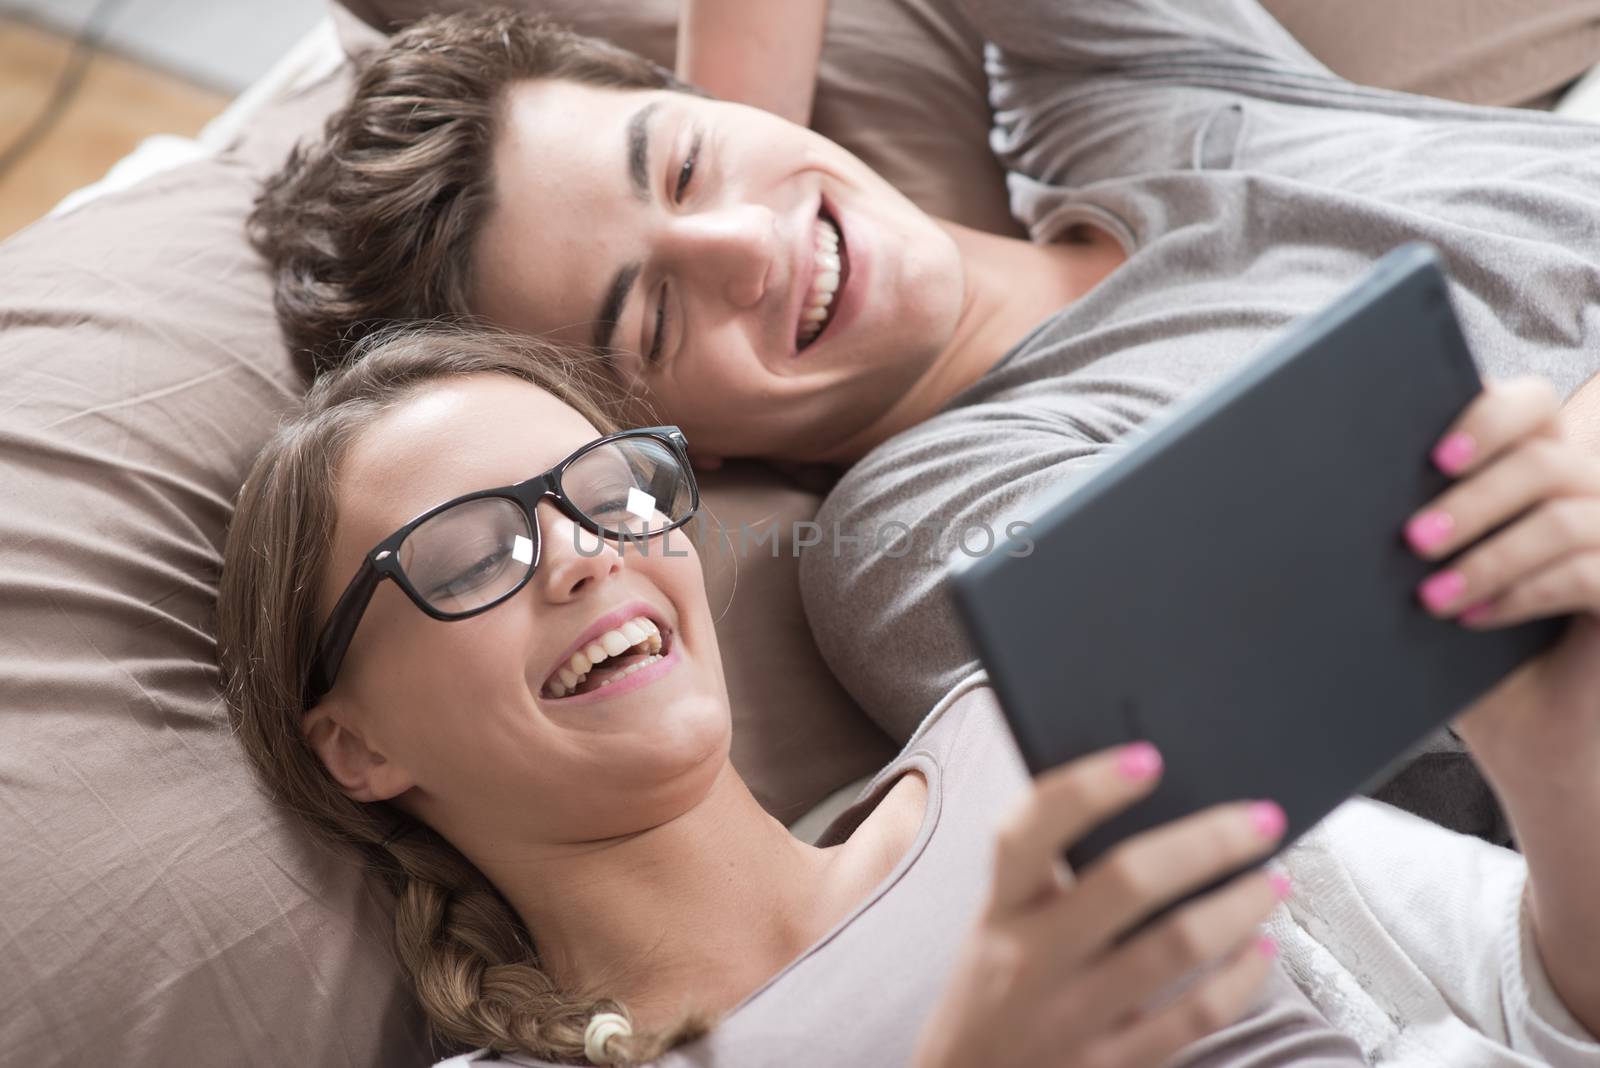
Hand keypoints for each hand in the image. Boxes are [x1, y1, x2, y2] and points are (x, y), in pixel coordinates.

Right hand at [913, 744, 1287, 1067]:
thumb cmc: (995, 989)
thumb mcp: (999, 925)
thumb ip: (1048, 873)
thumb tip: (1144, 800)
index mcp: (999, 909)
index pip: (1030, 830)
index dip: (1088, 787)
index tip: (1148, 758)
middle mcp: (1027, 960)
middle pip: (1127, 882)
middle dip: (1207, 842)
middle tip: (1260, 819)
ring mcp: (1069, 1019)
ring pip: (1175, 946)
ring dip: (1240, 904)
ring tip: (1274, 879)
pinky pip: (1193, 1016)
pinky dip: (1241, 978)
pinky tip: (1260, 949)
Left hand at [1401, 377, 1599, 776]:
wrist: (1534, 747)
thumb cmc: (1475, 658)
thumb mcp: (1434, 583)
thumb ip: (1409, 530)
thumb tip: (1327, 486)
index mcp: (1537, 471)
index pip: (1526, 405)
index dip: (1485, 417)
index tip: (1431, 458)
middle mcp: (1590, 493)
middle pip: (1544, 454)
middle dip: (1473, 496)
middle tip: (1414, 539)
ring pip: (1563, 515)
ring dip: (1487, 555)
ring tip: (1431, 597)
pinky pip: (1589, 572)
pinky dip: (1524, 591)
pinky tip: (1475, 618)